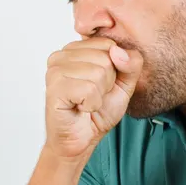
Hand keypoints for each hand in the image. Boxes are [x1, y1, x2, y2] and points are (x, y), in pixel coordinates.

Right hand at [44, 37, 142, 159]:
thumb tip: (118, 51)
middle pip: (105, 58)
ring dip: (98, 95)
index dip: (114, 70)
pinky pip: (88, 89)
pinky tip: (80, 108)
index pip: (109, 45)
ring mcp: (55, 70)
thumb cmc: (98, 112)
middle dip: (107, 83)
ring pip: (98, 72)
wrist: (82, 139)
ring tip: (85, 102)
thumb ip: (131, 63)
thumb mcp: (124, 84)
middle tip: (92, 96)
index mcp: (76, 49)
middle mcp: (62, 55)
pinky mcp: (54, 88)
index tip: (101, 84)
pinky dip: (91, 104)